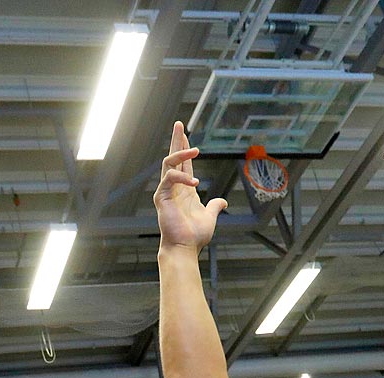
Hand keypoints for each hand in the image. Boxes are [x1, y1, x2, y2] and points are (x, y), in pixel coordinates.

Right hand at [153, 121, 227, 251]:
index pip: (183, 164)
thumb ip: (215, 207)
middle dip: (177, 140)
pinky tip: (195, 183)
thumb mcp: (209, 217)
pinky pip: (169, 178)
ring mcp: (166, 191)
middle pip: (173, 157)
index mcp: (184, 189)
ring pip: (169, 163)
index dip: (184, 148)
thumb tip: (223, 202)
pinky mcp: (161, 197)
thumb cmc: (194, 235)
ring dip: (181, 154)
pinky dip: (182, 177)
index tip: (185, 134)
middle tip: (180, 124)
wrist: (185, 247)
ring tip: (195, 150)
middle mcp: (173, 187)